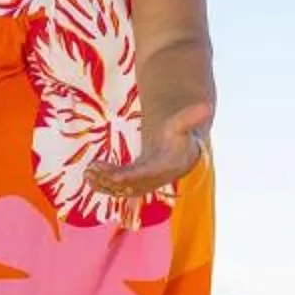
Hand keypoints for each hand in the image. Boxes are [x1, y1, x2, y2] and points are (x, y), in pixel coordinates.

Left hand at [88, 100, 212, 206]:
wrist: (180, 147)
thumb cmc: (181, 132)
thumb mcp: (184, 123)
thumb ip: (191, 117)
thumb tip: (206, 106)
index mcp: (169, 167)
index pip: (148, 175)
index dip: (130, 177)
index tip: (111, 174)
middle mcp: (158, 179)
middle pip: (134, 185)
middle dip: (113, 180)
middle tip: (92, 169)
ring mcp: (147, 183)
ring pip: (124, 189)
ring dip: (105, 183)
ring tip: (88, 172)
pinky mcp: (136, 183)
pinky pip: (119, 188)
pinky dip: (104, 184)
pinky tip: (89, 176)